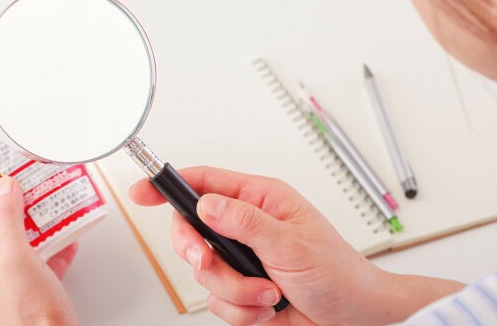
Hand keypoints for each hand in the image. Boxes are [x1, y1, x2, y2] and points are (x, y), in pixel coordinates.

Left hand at [0, 176, 78, 325]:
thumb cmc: (29, 311)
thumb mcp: (15, 256)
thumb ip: (7, 220)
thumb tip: (3, 189)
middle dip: (1, 207)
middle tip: (11, 187)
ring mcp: (15, 280)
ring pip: (18, 243)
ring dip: (30, 222)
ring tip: (42, 205)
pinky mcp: (37, 288)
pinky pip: (44, 259)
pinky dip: (55, 244)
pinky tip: (67, 237)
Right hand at [130, 167, 461, 325]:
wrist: (353, 316)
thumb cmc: (337, 272)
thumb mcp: (291, 243)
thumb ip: (245, 222)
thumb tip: (207, 204)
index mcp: (260, 201)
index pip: (204, 183)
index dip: (170, 185)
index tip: (143, 192)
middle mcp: (247, 228)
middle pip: (193, 232)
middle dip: (202, 255)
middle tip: (210, 261)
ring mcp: (242, 261)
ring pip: (204, 274)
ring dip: (236, 291)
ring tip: (267, 292)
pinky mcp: (241, 291)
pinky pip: (217, 302)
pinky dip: (242, 311)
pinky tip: (267, 307)